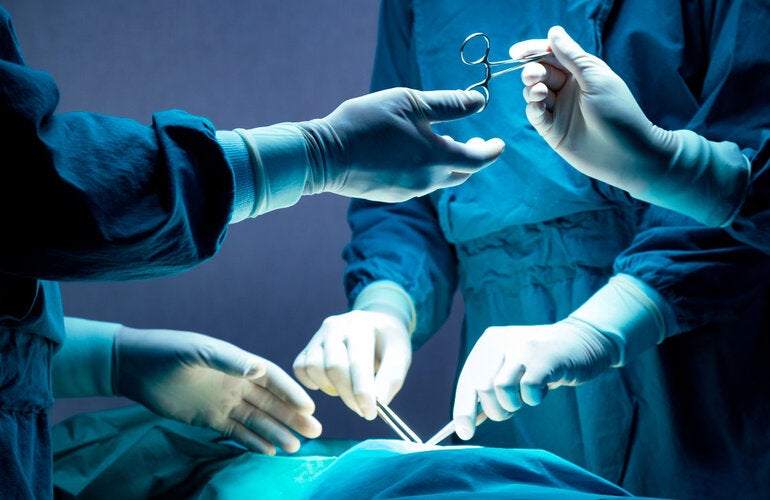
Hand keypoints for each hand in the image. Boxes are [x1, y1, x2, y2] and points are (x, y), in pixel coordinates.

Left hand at [113, 327, 321, 454]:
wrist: (133, 366)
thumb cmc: (167, 351)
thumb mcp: (197, 351)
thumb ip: (228, 360)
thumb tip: (258, 370)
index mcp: (237, 364)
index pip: (272, 379)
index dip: (291, 393)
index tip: (309, 408)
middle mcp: (236, 383)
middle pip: (271, 402)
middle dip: (293, 416)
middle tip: (316, 432)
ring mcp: (224, 402)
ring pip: (257, 420)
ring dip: (277, 432)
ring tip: (296, 447)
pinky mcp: (208, 418)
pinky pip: (236, 432)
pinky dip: (252, 441)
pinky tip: (269, 451)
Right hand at [293, 310, 410, 419]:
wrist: (375, 325)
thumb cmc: (388, 344)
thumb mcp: (400, 356)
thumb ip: (392, 378)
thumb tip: (380, 402)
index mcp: (361, 326)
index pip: (357, 362)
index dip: (362, 391)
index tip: (370, 413)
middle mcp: (336, 326)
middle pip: (333, 367)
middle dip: (348, 395)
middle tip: (363, 411)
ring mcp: (319, 335)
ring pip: (313, 367)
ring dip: (331, 388)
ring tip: (348, 391)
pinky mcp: (308, 346)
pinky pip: (300, 368)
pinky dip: (311, 382)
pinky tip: (330, 385)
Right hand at [301, 87, 504, 201]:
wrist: (326, 155)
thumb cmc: (367, 122)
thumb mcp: (410, 102)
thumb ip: (449, 104)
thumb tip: (481, 102)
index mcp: (437, 157)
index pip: (478, 160)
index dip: (491, 150)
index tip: (498, 142)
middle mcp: (428, 180)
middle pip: (462, 173)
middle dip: (472, 157)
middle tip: (474, 140)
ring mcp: (409, 191)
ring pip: (440, 179)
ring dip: (447, 162)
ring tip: (440, 141)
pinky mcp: (393, 195)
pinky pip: (419, 183)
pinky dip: (426, 169)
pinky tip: (412, 154)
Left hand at [453, 318, 616, 439]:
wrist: (583, 341)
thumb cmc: (542, 363)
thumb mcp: (511, 371)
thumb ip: (489, 392)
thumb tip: (465, 425)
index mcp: (488, 342)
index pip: (467, 381)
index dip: (463, 410)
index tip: (465, 433)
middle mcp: (500, 340)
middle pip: (481, 388)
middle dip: (496, 410)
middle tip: (513, 409)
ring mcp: (522, 346)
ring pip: (501, 389)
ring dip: (515, 404)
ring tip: (529, 396)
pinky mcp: (544, 356)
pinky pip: (528, 390)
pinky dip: (535, 398)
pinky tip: (544, 389)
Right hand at [512, 26, 746, 226]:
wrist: (627, 155)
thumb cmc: (618, 113)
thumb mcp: (596, 78)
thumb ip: (572, 57)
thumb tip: (553, 32)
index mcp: (581, 72)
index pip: (552, 55)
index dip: (533, 51)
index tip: (517, 52)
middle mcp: (567, 89)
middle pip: (540, 73)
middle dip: (531, 71)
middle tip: (534, 76)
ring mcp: (559, 110)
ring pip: (533, 92)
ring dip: (531, 89)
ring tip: (540, 93)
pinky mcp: (552, 130)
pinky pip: (534, 114)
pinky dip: (532, 108)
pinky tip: (538, 106)